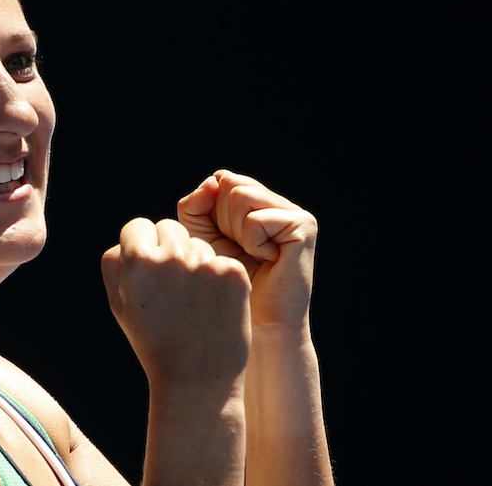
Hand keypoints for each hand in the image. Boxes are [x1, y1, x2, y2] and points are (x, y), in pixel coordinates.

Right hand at [101, 217, 250, 390]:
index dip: (141, 246)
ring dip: (195, 263)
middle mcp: (170, 255)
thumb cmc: (153, 342)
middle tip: (172, 289)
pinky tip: (214, 305)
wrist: (196, 379)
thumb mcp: (119, 304)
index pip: (138, 226)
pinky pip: (221, 260)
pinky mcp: (232, 273)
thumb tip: (131, 236)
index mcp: (137, 261)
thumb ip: (115, 262)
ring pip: (198, 244)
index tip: (147, 271)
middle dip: (169, 250)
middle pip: (169, 228)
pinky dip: (220, 279)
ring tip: (193, 303)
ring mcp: (204, 263)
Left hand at [178, 170, 317, 328]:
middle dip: (223, 222)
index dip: (210, 211)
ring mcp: (293, 211)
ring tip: (253, 254)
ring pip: (241, 196)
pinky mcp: (303, 226)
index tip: (223, 241)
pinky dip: (252, 244)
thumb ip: (196, 205)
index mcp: (255, 201)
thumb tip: (214, 180)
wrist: (252, 320)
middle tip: (241, 250)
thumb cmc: (225, 280)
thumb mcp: (200, 236)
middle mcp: (276, 202)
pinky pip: (256, 220)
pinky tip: (267, 260)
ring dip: (237, 232)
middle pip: (230, 184)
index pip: (220, 179)